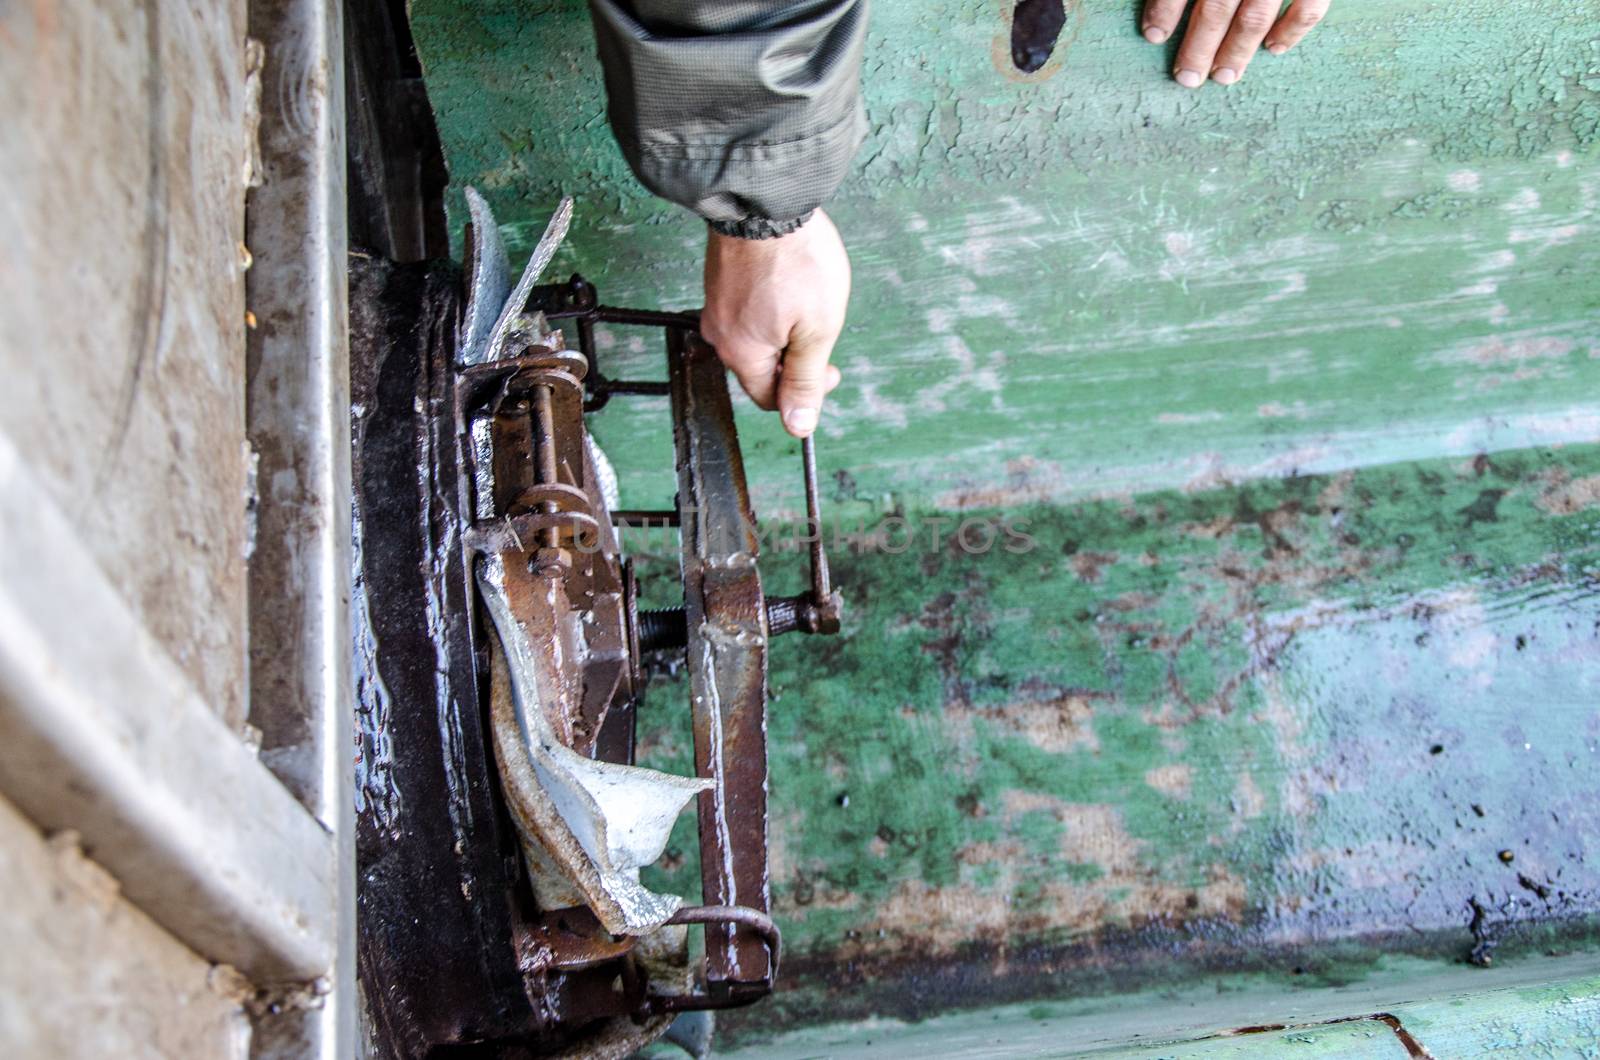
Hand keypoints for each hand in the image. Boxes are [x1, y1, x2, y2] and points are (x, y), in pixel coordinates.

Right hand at [701, 210, 848, 438]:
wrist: (766, 200)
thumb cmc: (796, 261)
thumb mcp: (817, 330)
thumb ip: (806, 381)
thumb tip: (797, 425)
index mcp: (742, 354)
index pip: (768, 398)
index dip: (804, 392)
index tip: (828, 369)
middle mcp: (720, 334)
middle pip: (759, 368)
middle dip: (793, 359)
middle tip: (820, 329)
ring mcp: (716, 304)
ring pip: (752, 338)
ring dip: (781, 332)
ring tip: (805, 300)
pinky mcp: (719, 280)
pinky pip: (744, 310)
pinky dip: (768, 308)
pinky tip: (787, 284)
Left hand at [1142, 0, 1330, 86]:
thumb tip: (1163, 13)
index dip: (1165, 9)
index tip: (1152, 36)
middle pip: (1217, 7)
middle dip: (1199, 46)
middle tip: (1186, 78)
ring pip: (1255, 17)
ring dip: (1237, 50)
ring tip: (1223, 76)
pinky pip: (1310, 6)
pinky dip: (1293, 30)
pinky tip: (1274, 49)